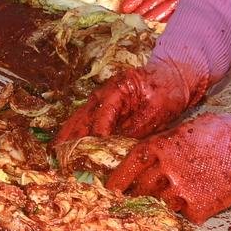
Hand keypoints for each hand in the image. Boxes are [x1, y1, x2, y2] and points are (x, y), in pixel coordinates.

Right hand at [54, 58, 215, 144]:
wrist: (173, 76)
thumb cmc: (167, 90)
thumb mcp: (157, 110)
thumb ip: (138, 127)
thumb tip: (119, 146)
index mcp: (117, 90)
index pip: (103, 115)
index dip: (96, 134)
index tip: (90, 151)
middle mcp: (104, 94)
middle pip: (84, 116)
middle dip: (72, 135)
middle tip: (60, 154)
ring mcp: (102, 100)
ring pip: (81, 118)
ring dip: (69, 134)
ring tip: (56, 151)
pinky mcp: (105, 107)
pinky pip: (87, 121)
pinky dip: (76, 132)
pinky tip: (68, 143)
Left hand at [107, 115, 230, 223]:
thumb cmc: (220, 131)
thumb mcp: (185, 131)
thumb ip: (166, 146)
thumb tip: (154, 159)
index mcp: (159, 147)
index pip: (129, 167)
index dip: (118, 180)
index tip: (110, 190)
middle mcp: (166, 169)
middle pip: (142, 190)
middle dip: (137, 198)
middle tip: (133, 205)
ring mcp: (182, 190)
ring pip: (162, 205)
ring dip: (164, 206)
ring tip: (166, 209)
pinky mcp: (200, 206)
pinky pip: (187, 215)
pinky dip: (190, 212)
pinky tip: (199, 205)